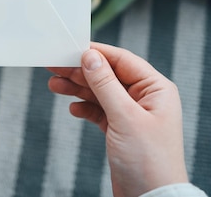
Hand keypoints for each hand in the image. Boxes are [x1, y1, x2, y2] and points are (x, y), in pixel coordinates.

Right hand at [48, 42, 188, 196]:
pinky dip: (85, 108)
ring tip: (54, 84)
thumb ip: (105, 84)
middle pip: (108, 76)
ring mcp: (133, 115)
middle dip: (81, 71)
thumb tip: (90, 56)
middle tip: (54, 65)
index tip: (71, 48)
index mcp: (156, 89)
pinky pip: (100, 111)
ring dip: (78, 88)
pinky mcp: (121, 131)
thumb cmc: (149, 161)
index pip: (122, 61)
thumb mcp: (125, 117)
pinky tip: (72, 108)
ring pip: (101, 93)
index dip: (96, 53)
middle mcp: (146, 98)